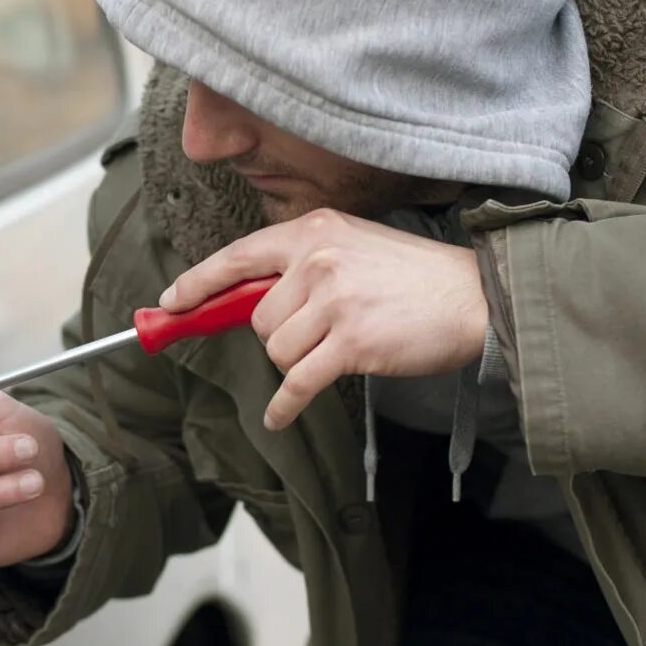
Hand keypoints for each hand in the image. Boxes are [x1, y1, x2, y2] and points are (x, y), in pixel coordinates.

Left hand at [160, 209, 487, 429]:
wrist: (473, 297)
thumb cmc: (414, 277)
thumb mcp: (354, 246)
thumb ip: (304, 263)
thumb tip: (248, 298)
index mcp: (314, 231)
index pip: (238, 256)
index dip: (198, 283)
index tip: (171, 301)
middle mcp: (318, 260)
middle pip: (257, 317)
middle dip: (278, 336)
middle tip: (319, 335)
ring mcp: (334, 301)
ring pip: (276, 351)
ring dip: (297, 363)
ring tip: (337, 351)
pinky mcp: (351, 343)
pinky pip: (297, 383)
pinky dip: (285, 405)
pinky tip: (280, 414)